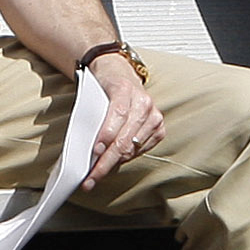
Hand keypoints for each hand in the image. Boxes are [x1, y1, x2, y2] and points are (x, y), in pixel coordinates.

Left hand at [81, 50, 163, 185]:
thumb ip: (93, 116)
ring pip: (133, 147)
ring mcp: (154, 115)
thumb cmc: (103, 85)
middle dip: (106, 162)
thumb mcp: (93, 92)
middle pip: (125, 139)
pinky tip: (114, 163)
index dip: (105, 136)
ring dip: (114, 163)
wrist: (119, 71)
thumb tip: (89, 148)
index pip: (117, 116)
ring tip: (98, 175)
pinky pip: (142, 149)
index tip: (93, 153)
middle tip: (91, 178)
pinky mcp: (159, 127)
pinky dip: (126, 158)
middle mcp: (144, 103)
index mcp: (125, 89)